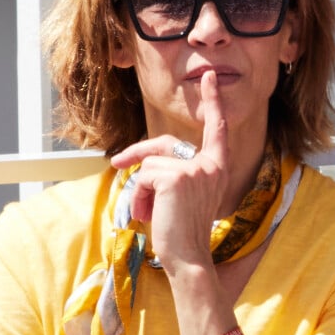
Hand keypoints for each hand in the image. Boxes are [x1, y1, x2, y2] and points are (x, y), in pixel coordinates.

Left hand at [110, 71, 227, 270]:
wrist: (188, 258)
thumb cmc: (184, 231)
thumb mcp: (185, 196)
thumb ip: (175, 172)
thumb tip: (141, 164)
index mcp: (217, 167)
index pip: (217, 129)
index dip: (213, 102)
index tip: (210, 77)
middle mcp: (210, 164)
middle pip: (163, 145)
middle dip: (136, 153)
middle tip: (116, 163)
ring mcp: (194, 169)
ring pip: (149, 165)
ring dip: (140, 190)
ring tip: (147, 212)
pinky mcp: (176, 177)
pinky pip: (144, 176)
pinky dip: (139, 195)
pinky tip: (147, 214)